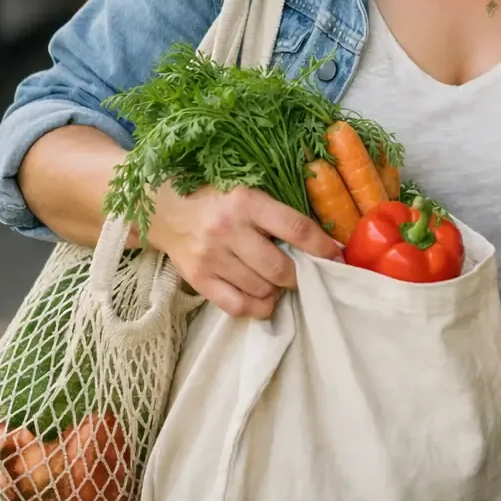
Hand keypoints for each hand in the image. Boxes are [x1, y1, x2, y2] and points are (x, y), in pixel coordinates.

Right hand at [147, 185, 342, 318]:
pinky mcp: (198, 279)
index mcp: (247, 202)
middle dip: (299, 276)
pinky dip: (258, 307)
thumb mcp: (248, 193)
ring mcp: (211, 257)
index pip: (296, 229)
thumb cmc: (215, 198)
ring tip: (276, 280)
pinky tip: (262, 298)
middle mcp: (228, 230)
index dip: (322, 247)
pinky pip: (237, 306)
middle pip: (280, 268)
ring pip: (262, 290)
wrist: (163, 208)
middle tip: (301, 272)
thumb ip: (277, 214)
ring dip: (277, 290)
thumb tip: (321, 242)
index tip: (337, 257)